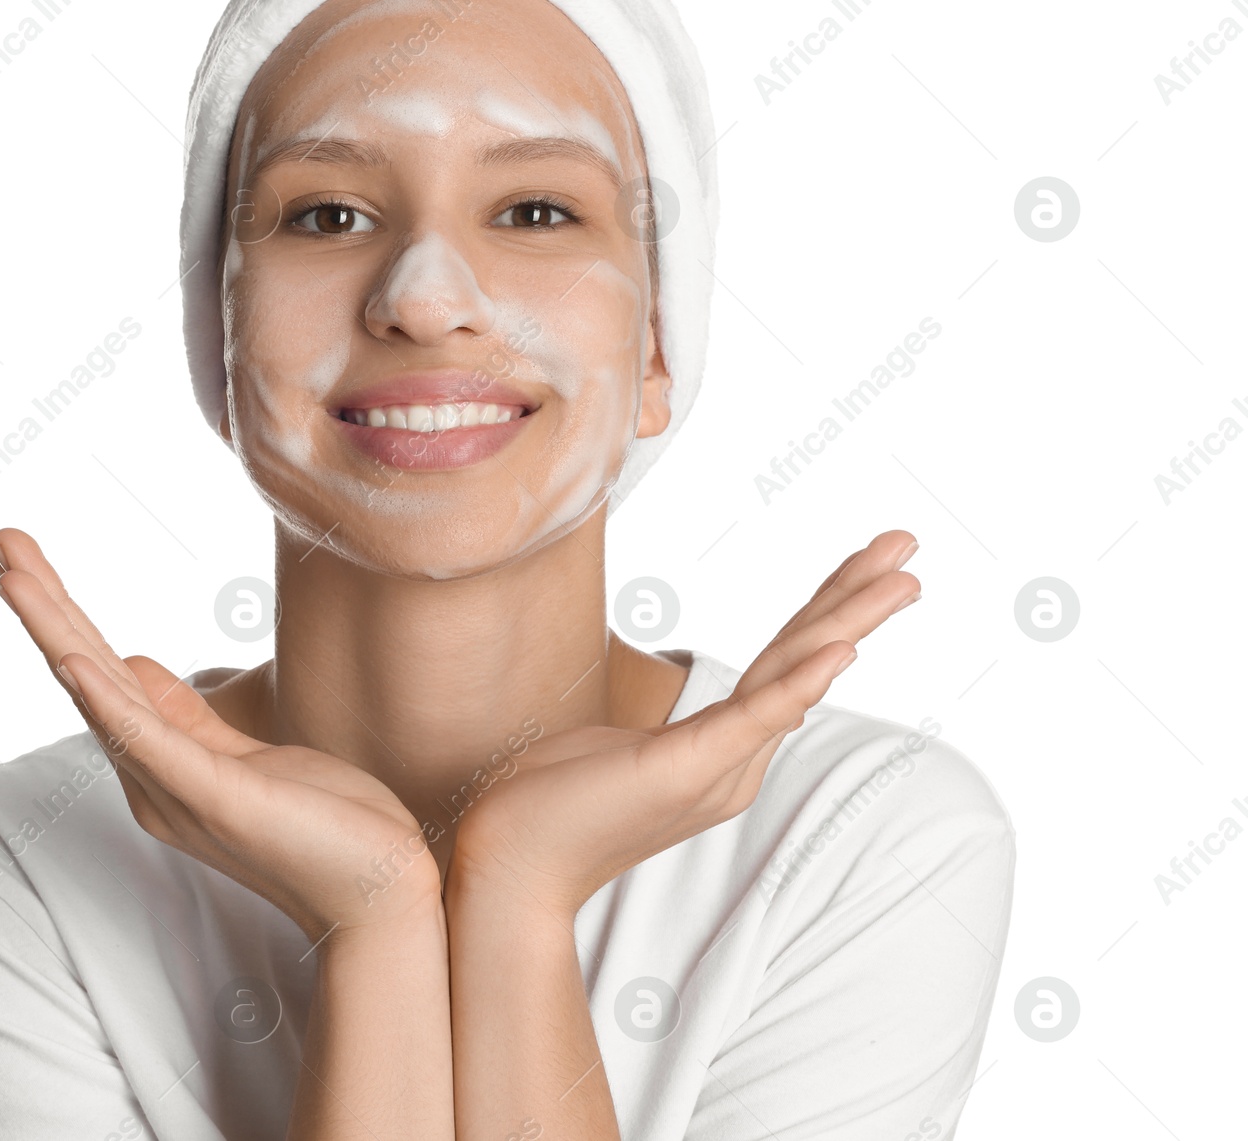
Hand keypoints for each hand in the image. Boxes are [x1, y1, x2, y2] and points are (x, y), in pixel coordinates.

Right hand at [0, 527, 441, 943]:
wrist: (381, 896)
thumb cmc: (326, 826)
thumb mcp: (245, 754)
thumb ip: (185, 720)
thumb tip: (131, 666)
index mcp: (161, 765)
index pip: (100, 676)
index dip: (63, 615)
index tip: (25, 560)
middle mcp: (153, 781)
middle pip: (85, 676)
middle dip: (42, 606)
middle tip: (0, 539)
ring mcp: (179, 791)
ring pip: (101, 697)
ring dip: (56, 631)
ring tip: (13, 575)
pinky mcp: (217, 797)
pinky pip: (149, 743)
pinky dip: (106, 700)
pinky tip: (71, 659)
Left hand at [445, 530, 922, 917]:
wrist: (510, 867)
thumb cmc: (548, 804)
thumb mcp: (612, 748)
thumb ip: (655, 729)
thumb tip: (663, 712)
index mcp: (721, 751)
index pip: (784, 663)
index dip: (826, 609)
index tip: (865, 564)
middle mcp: (734, 763)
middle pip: (805, 661)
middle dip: (857, 598)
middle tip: (906, 548)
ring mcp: (715, 771)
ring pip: (794, 680)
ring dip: (849, 623)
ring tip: (899, 581)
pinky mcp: (685, 772)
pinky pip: (752, 719)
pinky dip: (798, 683)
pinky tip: (838, 651)